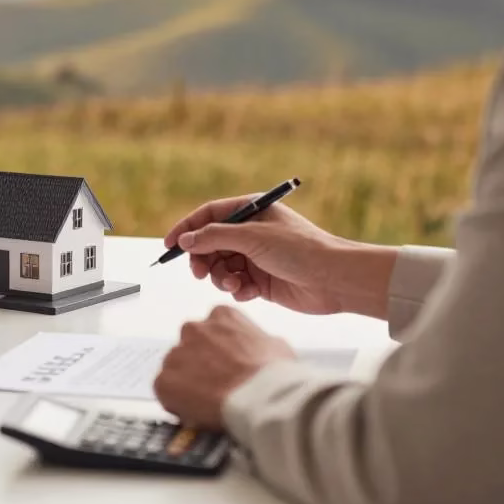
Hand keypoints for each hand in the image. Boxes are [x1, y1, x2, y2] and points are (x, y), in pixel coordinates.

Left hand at [153, 306, 295, 427]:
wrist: (261, 399)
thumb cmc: (274, 375)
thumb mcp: (276, 346)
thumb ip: (257, 342)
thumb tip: (258, 349)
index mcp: (221, 316)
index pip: (212, 330)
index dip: (219, 352)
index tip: (226, 366)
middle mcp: (193, 329)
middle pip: (190, 348)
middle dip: (200, 366)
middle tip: (216, 386)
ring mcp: (176, 354)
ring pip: (176, 369)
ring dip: (187, 383)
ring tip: (209, 402)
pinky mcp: (164, 380)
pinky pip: (165, 391)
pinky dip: (176, 402)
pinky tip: (196, 411)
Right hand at [165, 195, 397, 317]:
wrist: (334, 280)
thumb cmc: (299, 249)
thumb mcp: (252, 237)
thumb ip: (214, 237)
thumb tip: (185, 239)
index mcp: (252, 211)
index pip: (209, 215)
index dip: (187, 228)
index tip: (169, 245)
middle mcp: (252, 232)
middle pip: (211, 243)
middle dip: (203, 258)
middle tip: (199, 272)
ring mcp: (257, 257)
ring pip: (221, 266)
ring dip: (221, 277)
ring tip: (234, 283)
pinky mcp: (262, 281)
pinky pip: (236, 284)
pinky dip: (237, 289)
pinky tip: (248, 292)